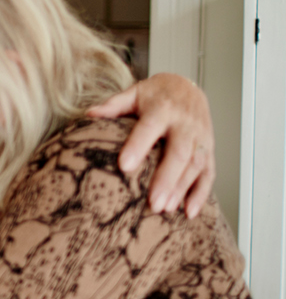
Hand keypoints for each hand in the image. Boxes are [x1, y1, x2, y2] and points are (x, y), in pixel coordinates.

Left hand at [87, 72, 214, 216]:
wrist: (187, 86)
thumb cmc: (155, 95)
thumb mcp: (133, 93)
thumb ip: (113, 105)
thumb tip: (89, 114)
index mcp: (163, 109)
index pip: (150, 128)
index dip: (138, 146)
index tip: (124, 167)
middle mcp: (186, 123)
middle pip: (179, 152)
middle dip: (167, 179)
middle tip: (152, 202)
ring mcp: (201, 137)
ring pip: (196, 165)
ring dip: (182, 189)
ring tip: (164, 209)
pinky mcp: (209, 149)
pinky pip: (209, 172)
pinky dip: (201, 193)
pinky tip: (189, 212)